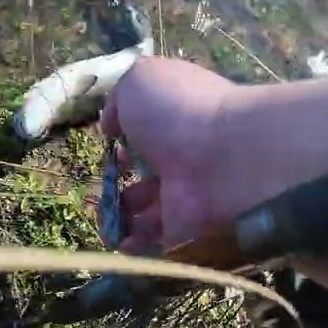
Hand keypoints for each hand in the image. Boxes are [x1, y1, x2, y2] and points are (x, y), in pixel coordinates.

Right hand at [101, 57, 240, 251]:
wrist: (225, 155)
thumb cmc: (178, 110)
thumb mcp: (138, 83)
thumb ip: (118, 102)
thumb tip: (111, 127)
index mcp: (173, 115)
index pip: (146, 130)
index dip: (123, 139)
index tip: (109, 144)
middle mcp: (180, 152)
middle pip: (143, 173)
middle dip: (117, 184)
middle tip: (102, 190)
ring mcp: (184, 190)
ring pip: (146, 209)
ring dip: (120, 217)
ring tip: (105, 221)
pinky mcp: (186, 224)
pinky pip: (156, 239)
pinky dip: (135, 245)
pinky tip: (118, 242)